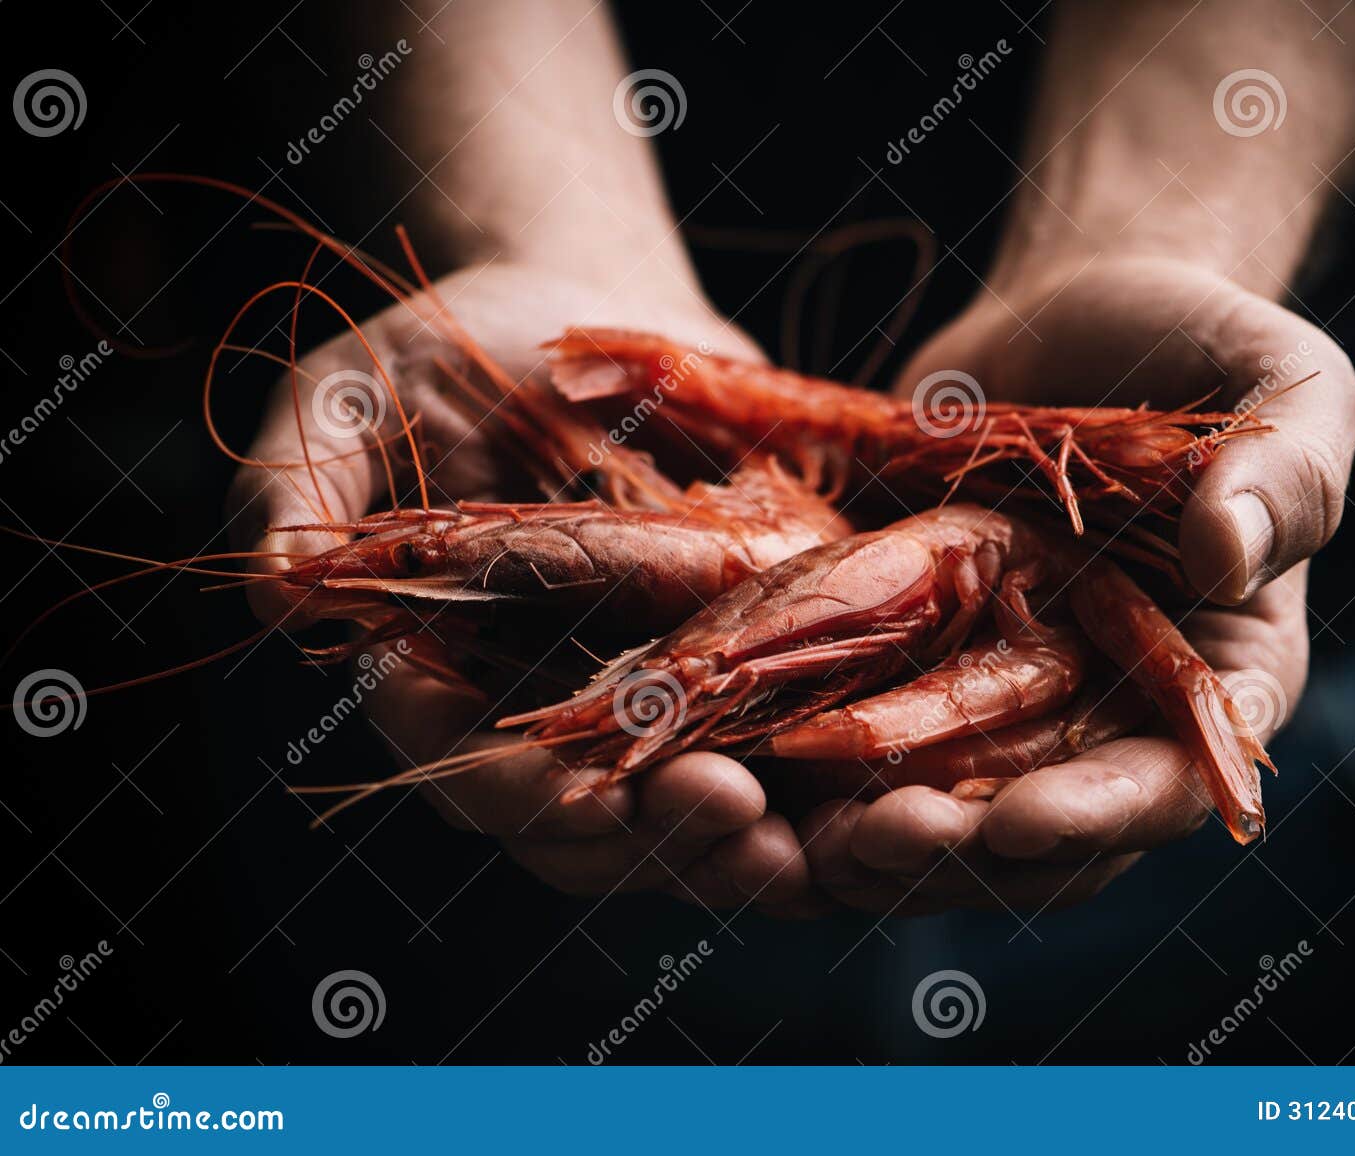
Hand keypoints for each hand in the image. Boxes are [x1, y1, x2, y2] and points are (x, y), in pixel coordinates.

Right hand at [227, 260, 814, 911]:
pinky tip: (877, 787)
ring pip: (692, 803)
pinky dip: (822, 773)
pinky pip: (783, 736)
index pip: (468, 769)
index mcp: (445, 678)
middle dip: (659, 843)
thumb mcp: (345, 402)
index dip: (520, 798)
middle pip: (595, 822)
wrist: (580, 312)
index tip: (585, 803)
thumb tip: (274, 591)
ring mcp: (649, 692)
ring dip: (749, 839)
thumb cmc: (438, 356)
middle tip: (734, 834)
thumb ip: (296, 489)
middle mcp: (549, 710)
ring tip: (808, 847)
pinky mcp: (739, 657)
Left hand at [800, 254, 1354, 913]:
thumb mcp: (1281, 383)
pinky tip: (745, 775)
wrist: (1068, 322)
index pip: (1169, 784)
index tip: (1013, 822)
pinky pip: (865, 744)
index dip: (1096, 818)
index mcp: (1214, 682)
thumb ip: (1287, 468)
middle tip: (874, 841)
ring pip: (941, 814)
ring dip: (872, 841)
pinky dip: (811, 773)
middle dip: (958, 853)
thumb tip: (1231, 554)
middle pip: (1041, 837)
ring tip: (801, 835)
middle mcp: (1107, 716)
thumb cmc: (1197, 344)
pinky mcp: (915, 666)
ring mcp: (1004, 699)